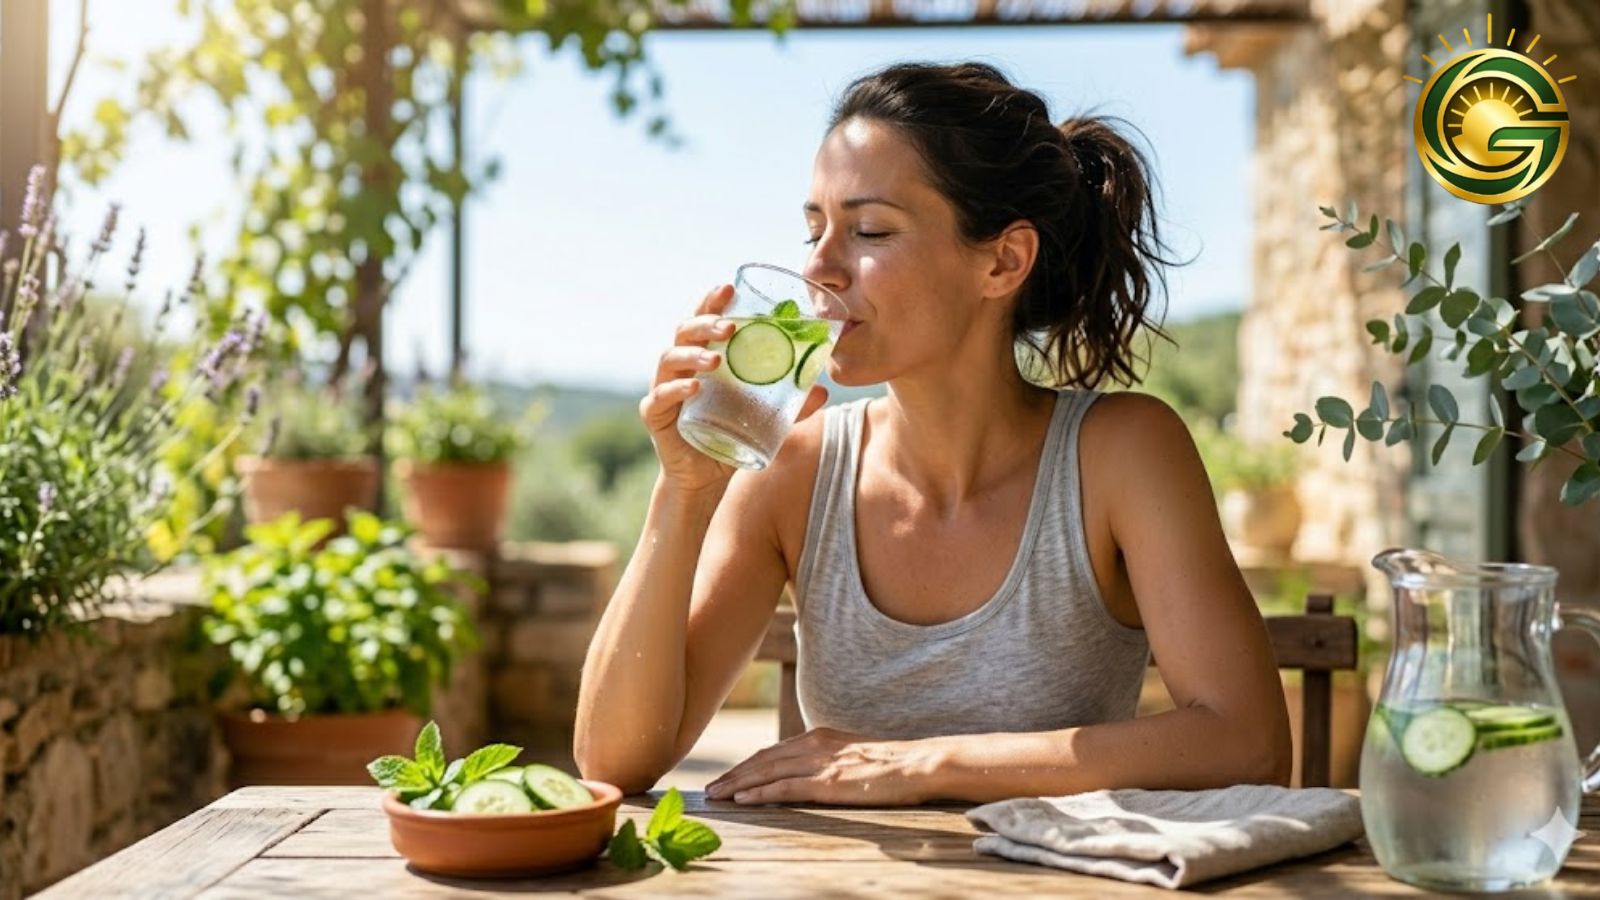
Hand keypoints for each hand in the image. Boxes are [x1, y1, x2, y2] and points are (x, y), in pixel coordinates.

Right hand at [639, 285, 827, 494]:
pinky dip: (677, 389)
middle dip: (704, 323)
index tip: (728, 287)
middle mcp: (680, 366)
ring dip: (692, 354)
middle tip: (728, 328)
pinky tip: (695, 387)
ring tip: (716, 360)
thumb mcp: (765, 418)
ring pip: (669, 359)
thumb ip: (792, 405)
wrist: (704, 476)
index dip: (711, 301)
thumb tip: (822, 390)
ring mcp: (664, 388)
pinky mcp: (655, 415)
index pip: (703, 319)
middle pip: (684, 332)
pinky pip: (660, 397)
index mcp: (703, 356)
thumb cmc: (731, 435)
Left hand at [704, 727, 936, 805]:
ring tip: (716, 796)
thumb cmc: (894, 765)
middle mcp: (815, 744)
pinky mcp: (829, 782)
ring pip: (767, 772)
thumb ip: (830, 761)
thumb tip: (814, 775)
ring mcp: (821, 762)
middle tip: (710, 789)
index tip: (728, 778)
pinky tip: (742, 799)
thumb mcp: (854, 757)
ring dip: (737, 784)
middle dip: (734, 775)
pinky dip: (760, 792)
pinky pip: (786, 787)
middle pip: (763, 759)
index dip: (747, 765)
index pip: (773, 752)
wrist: (921, 762)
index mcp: (820, 736)